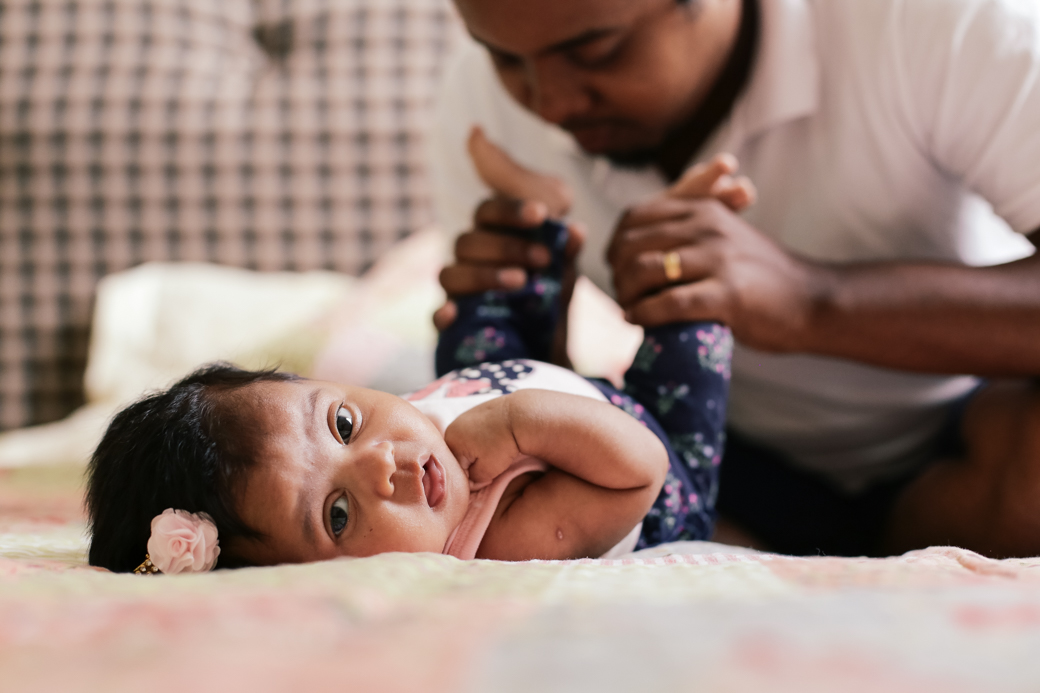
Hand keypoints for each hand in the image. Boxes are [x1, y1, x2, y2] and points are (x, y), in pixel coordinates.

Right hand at [434, 127, 585, 330]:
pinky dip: (442, 313)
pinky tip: (454, 313)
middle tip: (543, 258)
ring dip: (483, 275)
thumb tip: (576, 231)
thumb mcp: (563, 275)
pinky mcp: (452, 326)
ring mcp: (457, 292)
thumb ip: (566, 253)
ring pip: (450, 274)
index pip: (488, 211)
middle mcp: (469, 261)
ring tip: (520, 282)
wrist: (544, 348)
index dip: (511, 209)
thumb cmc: (548, 299)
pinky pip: (435, 317)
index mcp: (491, 237)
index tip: (541, 214)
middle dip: (506, 246)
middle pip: (468, 241)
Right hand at [443, 396, 522, 487]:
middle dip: (474, 467)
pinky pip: (475, 435)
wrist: (521, 413)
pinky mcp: (477, 413)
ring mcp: (464, 418)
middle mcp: (452, 427)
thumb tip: (472, 481)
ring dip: (478, 455)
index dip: (472, 481)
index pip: (456, 472)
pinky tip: (496, 441)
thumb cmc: (503, 443)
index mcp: (450, 441)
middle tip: (493, 467)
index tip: (489, 479)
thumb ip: (474, 480)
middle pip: (460, 458)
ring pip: (467, 447)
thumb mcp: (487, 470)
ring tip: (496, 453)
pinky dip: (483, 442)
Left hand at [607, 157, 823, 351]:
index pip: (635, 217)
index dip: (616, 243)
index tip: (615, 267)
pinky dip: (644, 315)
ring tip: (629, 310)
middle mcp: (708, 226)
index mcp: (703, 209)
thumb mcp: (723, 238)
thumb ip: (685, 234)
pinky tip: (639, 322)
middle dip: (618, 273)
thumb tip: (629, 246)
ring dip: (627, 295)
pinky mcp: (727, 294)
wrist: (812, 300)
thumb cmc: (759, 276)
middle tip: (621, 295)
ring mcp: (718, 258)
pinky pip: (668, 303)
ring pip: (646, 271)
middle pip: (633, 244)